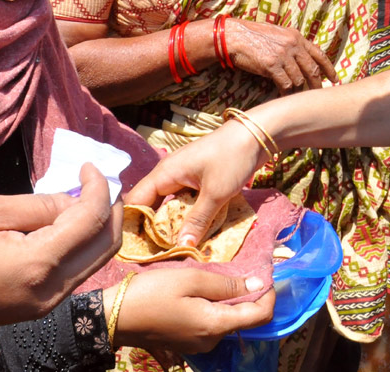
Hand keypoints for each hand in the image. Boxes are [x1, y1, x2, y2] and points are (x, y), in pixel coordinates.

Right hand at [0, 163, 120, 350]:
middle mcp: (53, 290)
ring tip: (81, 196)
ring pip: (94, 260)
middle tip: (96, 180)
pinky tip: (64, 221)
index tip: (88, 165)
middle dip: (109, 208)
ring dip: (97, 227)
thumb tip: (73, 201)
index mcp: (40, 265)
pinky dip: (79, 243)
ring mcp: (47, 304)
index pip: (91, 220)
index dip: (98, 188)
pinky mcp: (38, 308)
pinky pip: (74, 271)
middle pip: (106, 246)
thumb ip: (40, 205)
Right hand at [109, 267, 274, 354]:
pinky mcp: (187, 343)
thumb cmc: (153, 292)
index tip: (266, 273)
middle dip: (247, 293)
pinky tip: (200, 290)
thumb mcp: (191, 279)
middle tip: (239, 267)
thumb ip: (226, 283)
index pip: (260, 315)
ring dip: (228, 299)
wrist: (115, 316)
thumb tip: (258, 283)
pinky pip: (210, 324)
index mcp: (216, 325)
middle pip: (244, 318)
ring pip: (226, 319)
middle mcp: (211, 341)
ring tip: (215, 276)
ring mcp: (198, 345)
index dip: (269, 294)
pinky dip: (213, 307)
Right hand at [128, 120, 263, 247]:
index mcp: (165, 173)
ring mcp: (184, 176)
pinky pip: (184, 200)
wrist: (256, 134)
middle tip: (154, 255)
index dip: (133, 224)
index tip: (136, 249)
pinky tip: (190, 231)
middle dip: (152, 228)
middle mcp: (170, 174)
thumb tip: (181, 248)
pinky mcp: (198, 179)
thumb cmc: (232, 158)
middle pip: (151, 204)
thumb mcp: (215, 194)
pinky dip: (185, 214)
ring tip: (170, 248)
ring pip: (169, 204)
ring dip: (171, 223)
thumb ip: (197, 221)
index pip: (137, 201)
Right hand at [225, 18, 335, 92]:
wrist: (234, 36)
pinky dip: (286, 93)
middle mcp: (292, 45)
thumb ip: (291, 43)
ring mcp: (283, 55)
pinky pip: (285, 84)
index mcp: (296, 36)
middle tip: (318, 94)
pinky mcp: (272, 66)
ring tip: (296, 97)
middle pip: (312, 69)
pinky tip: (283, 97)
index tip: (334, 79)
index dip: (328, 68)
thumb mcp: (277, 33)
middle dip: (317, 84)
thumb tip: (301, 58)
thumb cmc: (253, 35)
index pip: (319, 54)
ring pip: (299, 79)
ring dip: (298, 90)